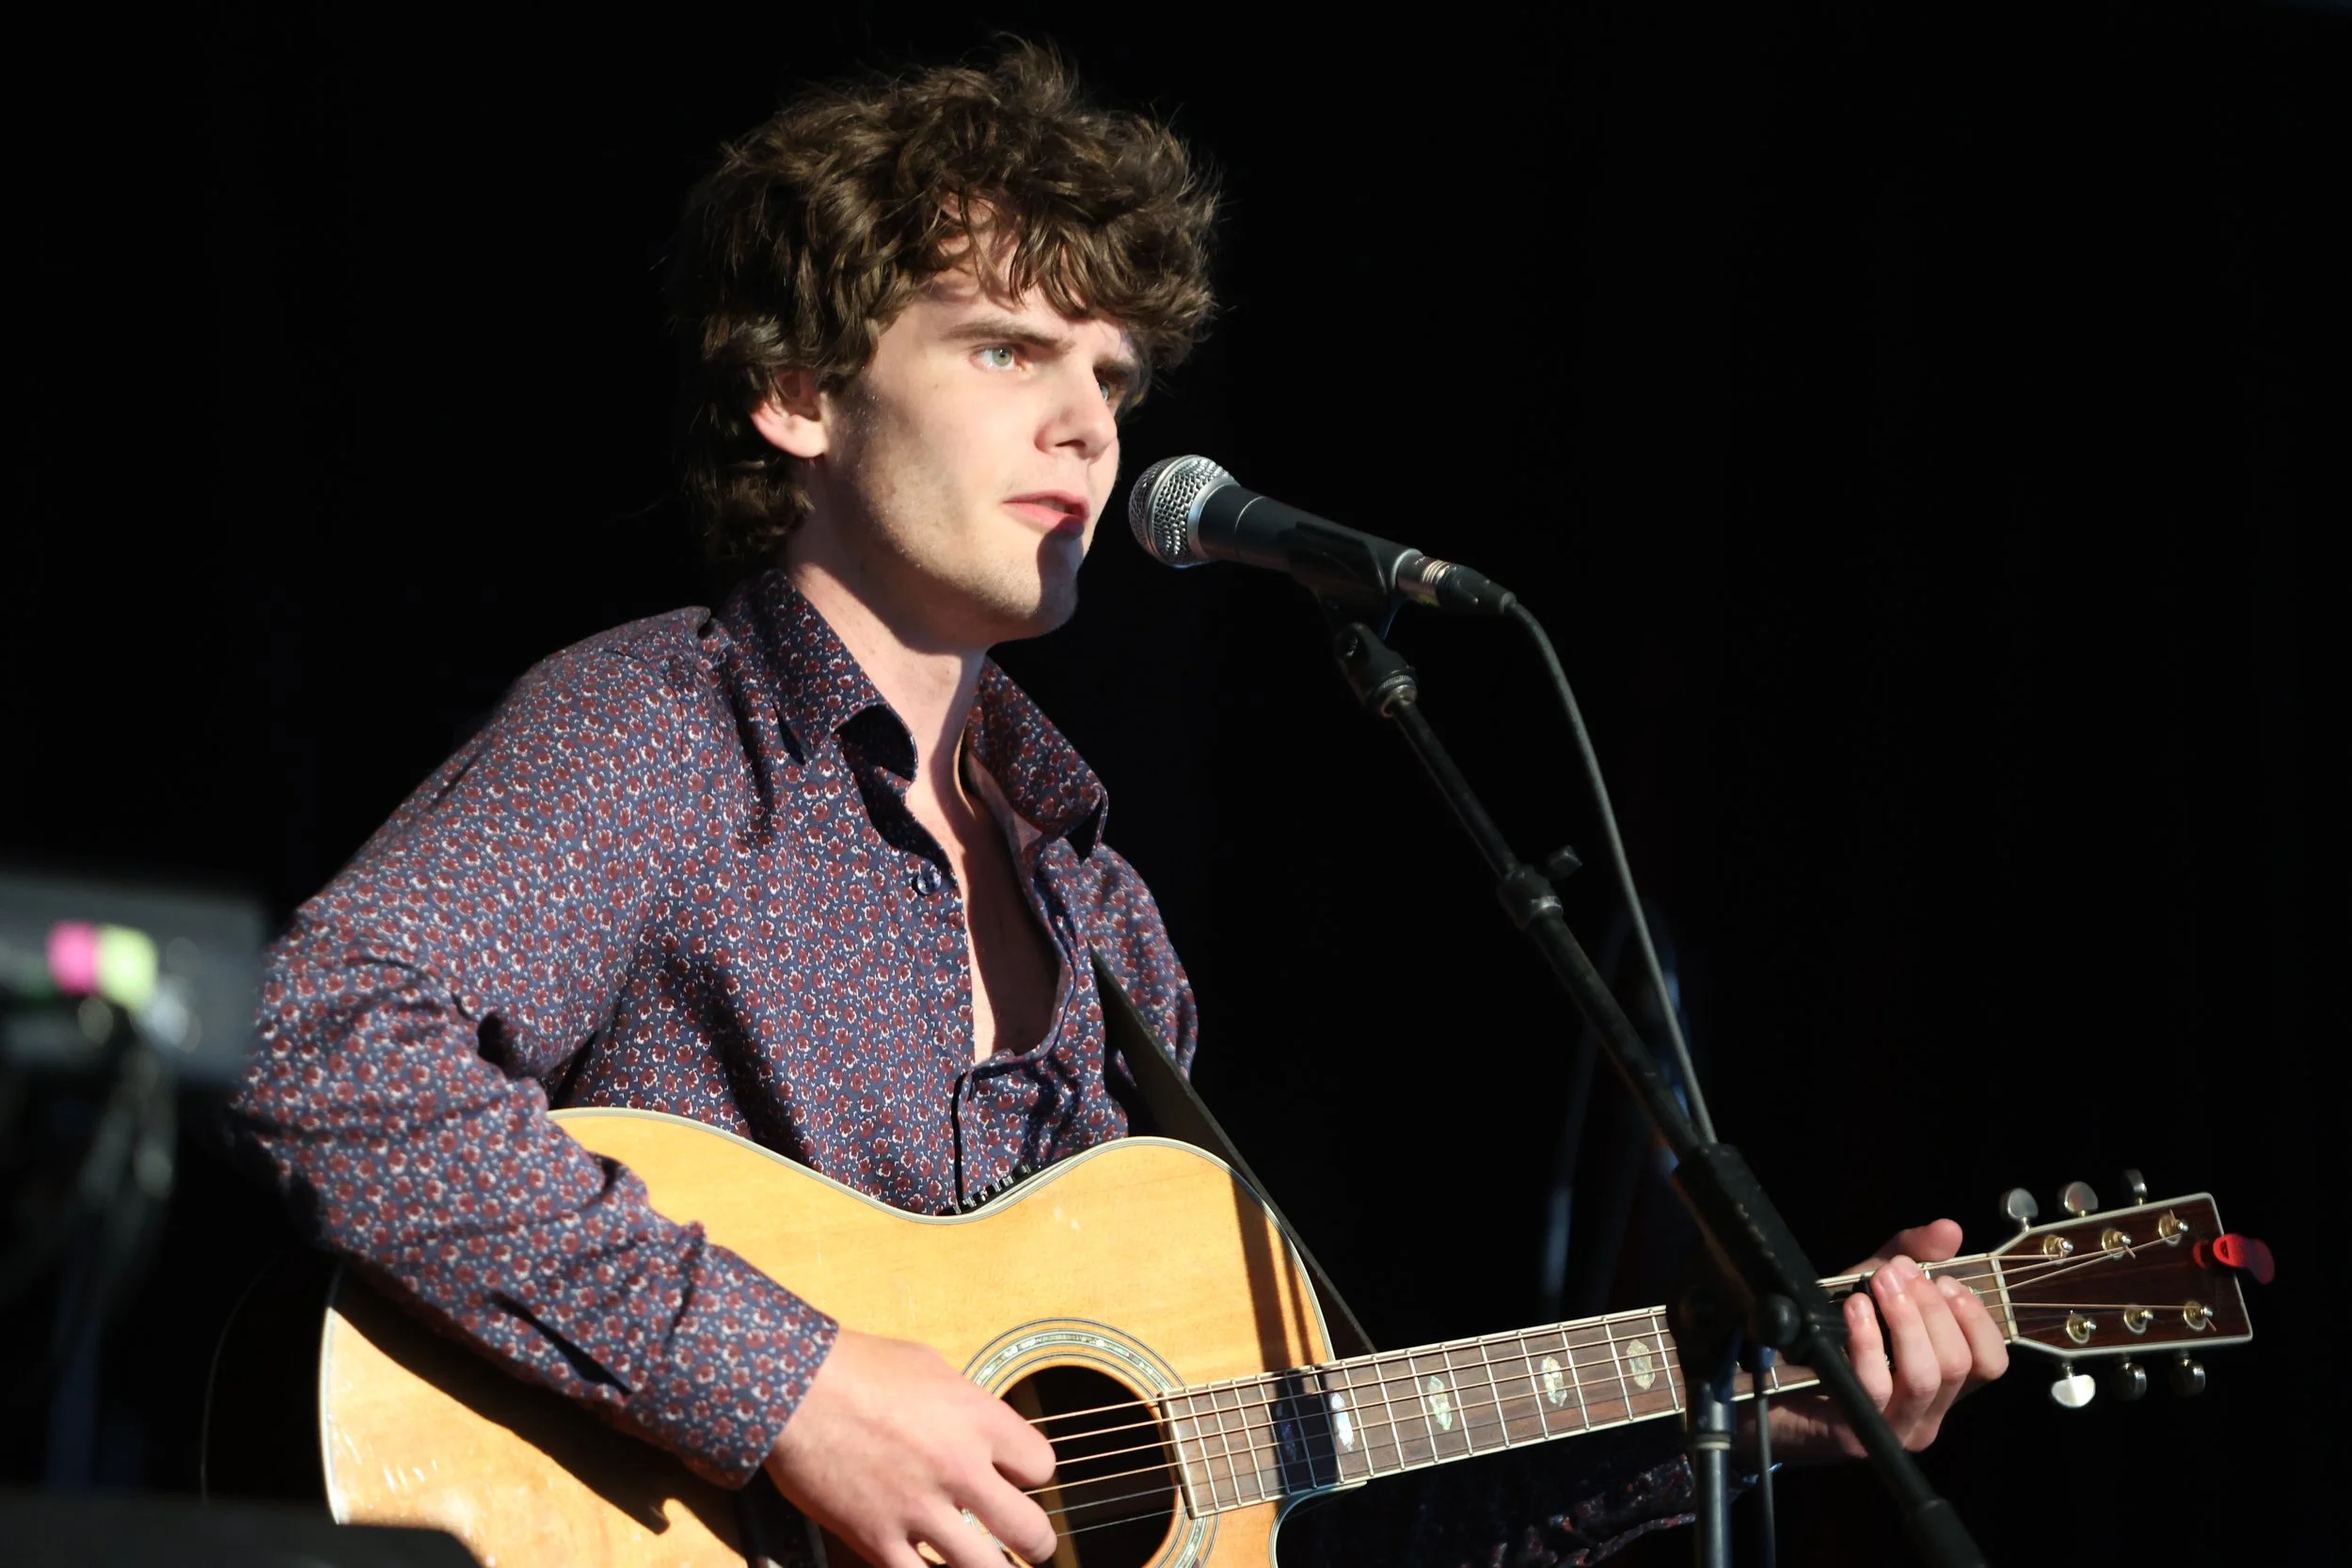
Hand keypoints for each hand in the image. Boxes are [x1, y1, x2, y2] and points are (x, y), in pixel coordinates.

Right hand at [764, 1328, 1056, 1567]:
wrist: (794, 1387)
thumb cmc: (858, 1365)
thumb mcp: (930, 1366)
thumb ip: (965, 1405)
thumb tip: (981, 1428)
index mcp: (978, 1420)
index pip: (1041, 1467)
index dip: (1032, 1476)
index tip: (1017, 1480)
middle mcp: (959, 1468)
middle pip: (1030, 1531)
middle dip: (1035, 1543)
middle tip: (1028, 1544)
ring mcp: (918, 1508)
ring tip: (991, 1566)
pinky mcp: (875, 1537)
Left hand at [1763, 1219, 2009, 1461]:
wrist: (1767, 1381)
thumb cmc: (1829, 1336)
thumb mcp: (1872, 1289)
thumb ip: (1911, 1257)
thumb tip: (1950, 1229)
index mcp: (1943, 1384)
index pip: (1991, 1363)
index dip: (1976, 1318)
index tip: (1945, 1280)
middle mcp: (1927, 1413)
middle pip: (1957, 1363)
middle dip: (1931, 1308)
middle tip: (1899, 1272)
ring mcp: (1893, 1428)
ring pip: (1924, 1377)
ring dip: (1904, 1320)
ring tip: (1878, 1284)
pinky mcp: (1856, 1433)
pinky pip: (1875, 1387)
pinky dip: (1867, 1340)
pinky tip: (1853, 1309)